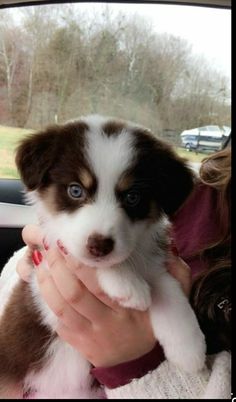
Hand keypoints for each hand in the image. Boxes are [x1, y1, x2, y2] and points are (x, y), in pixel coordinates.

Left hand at [16, 225, 190, 366]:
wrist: (140, 364)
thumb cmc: (151, 325)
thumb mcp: (172, 302)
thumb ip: (177, 276)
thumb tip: (171, 252)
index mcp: (130, 310)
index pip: (102, 284)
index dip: (82, 263)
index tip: (72, 243)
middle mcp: (108, 324)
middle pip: (76, 292)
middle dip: (60, 266)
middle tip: (53, 245)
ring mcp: (90, 336)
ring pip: (61, 306)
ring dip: (48, 281)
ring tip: (43, 259)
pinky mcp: (78, 344)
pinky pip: (57, 321)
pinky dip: (47, 298)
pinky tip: (43, 280)